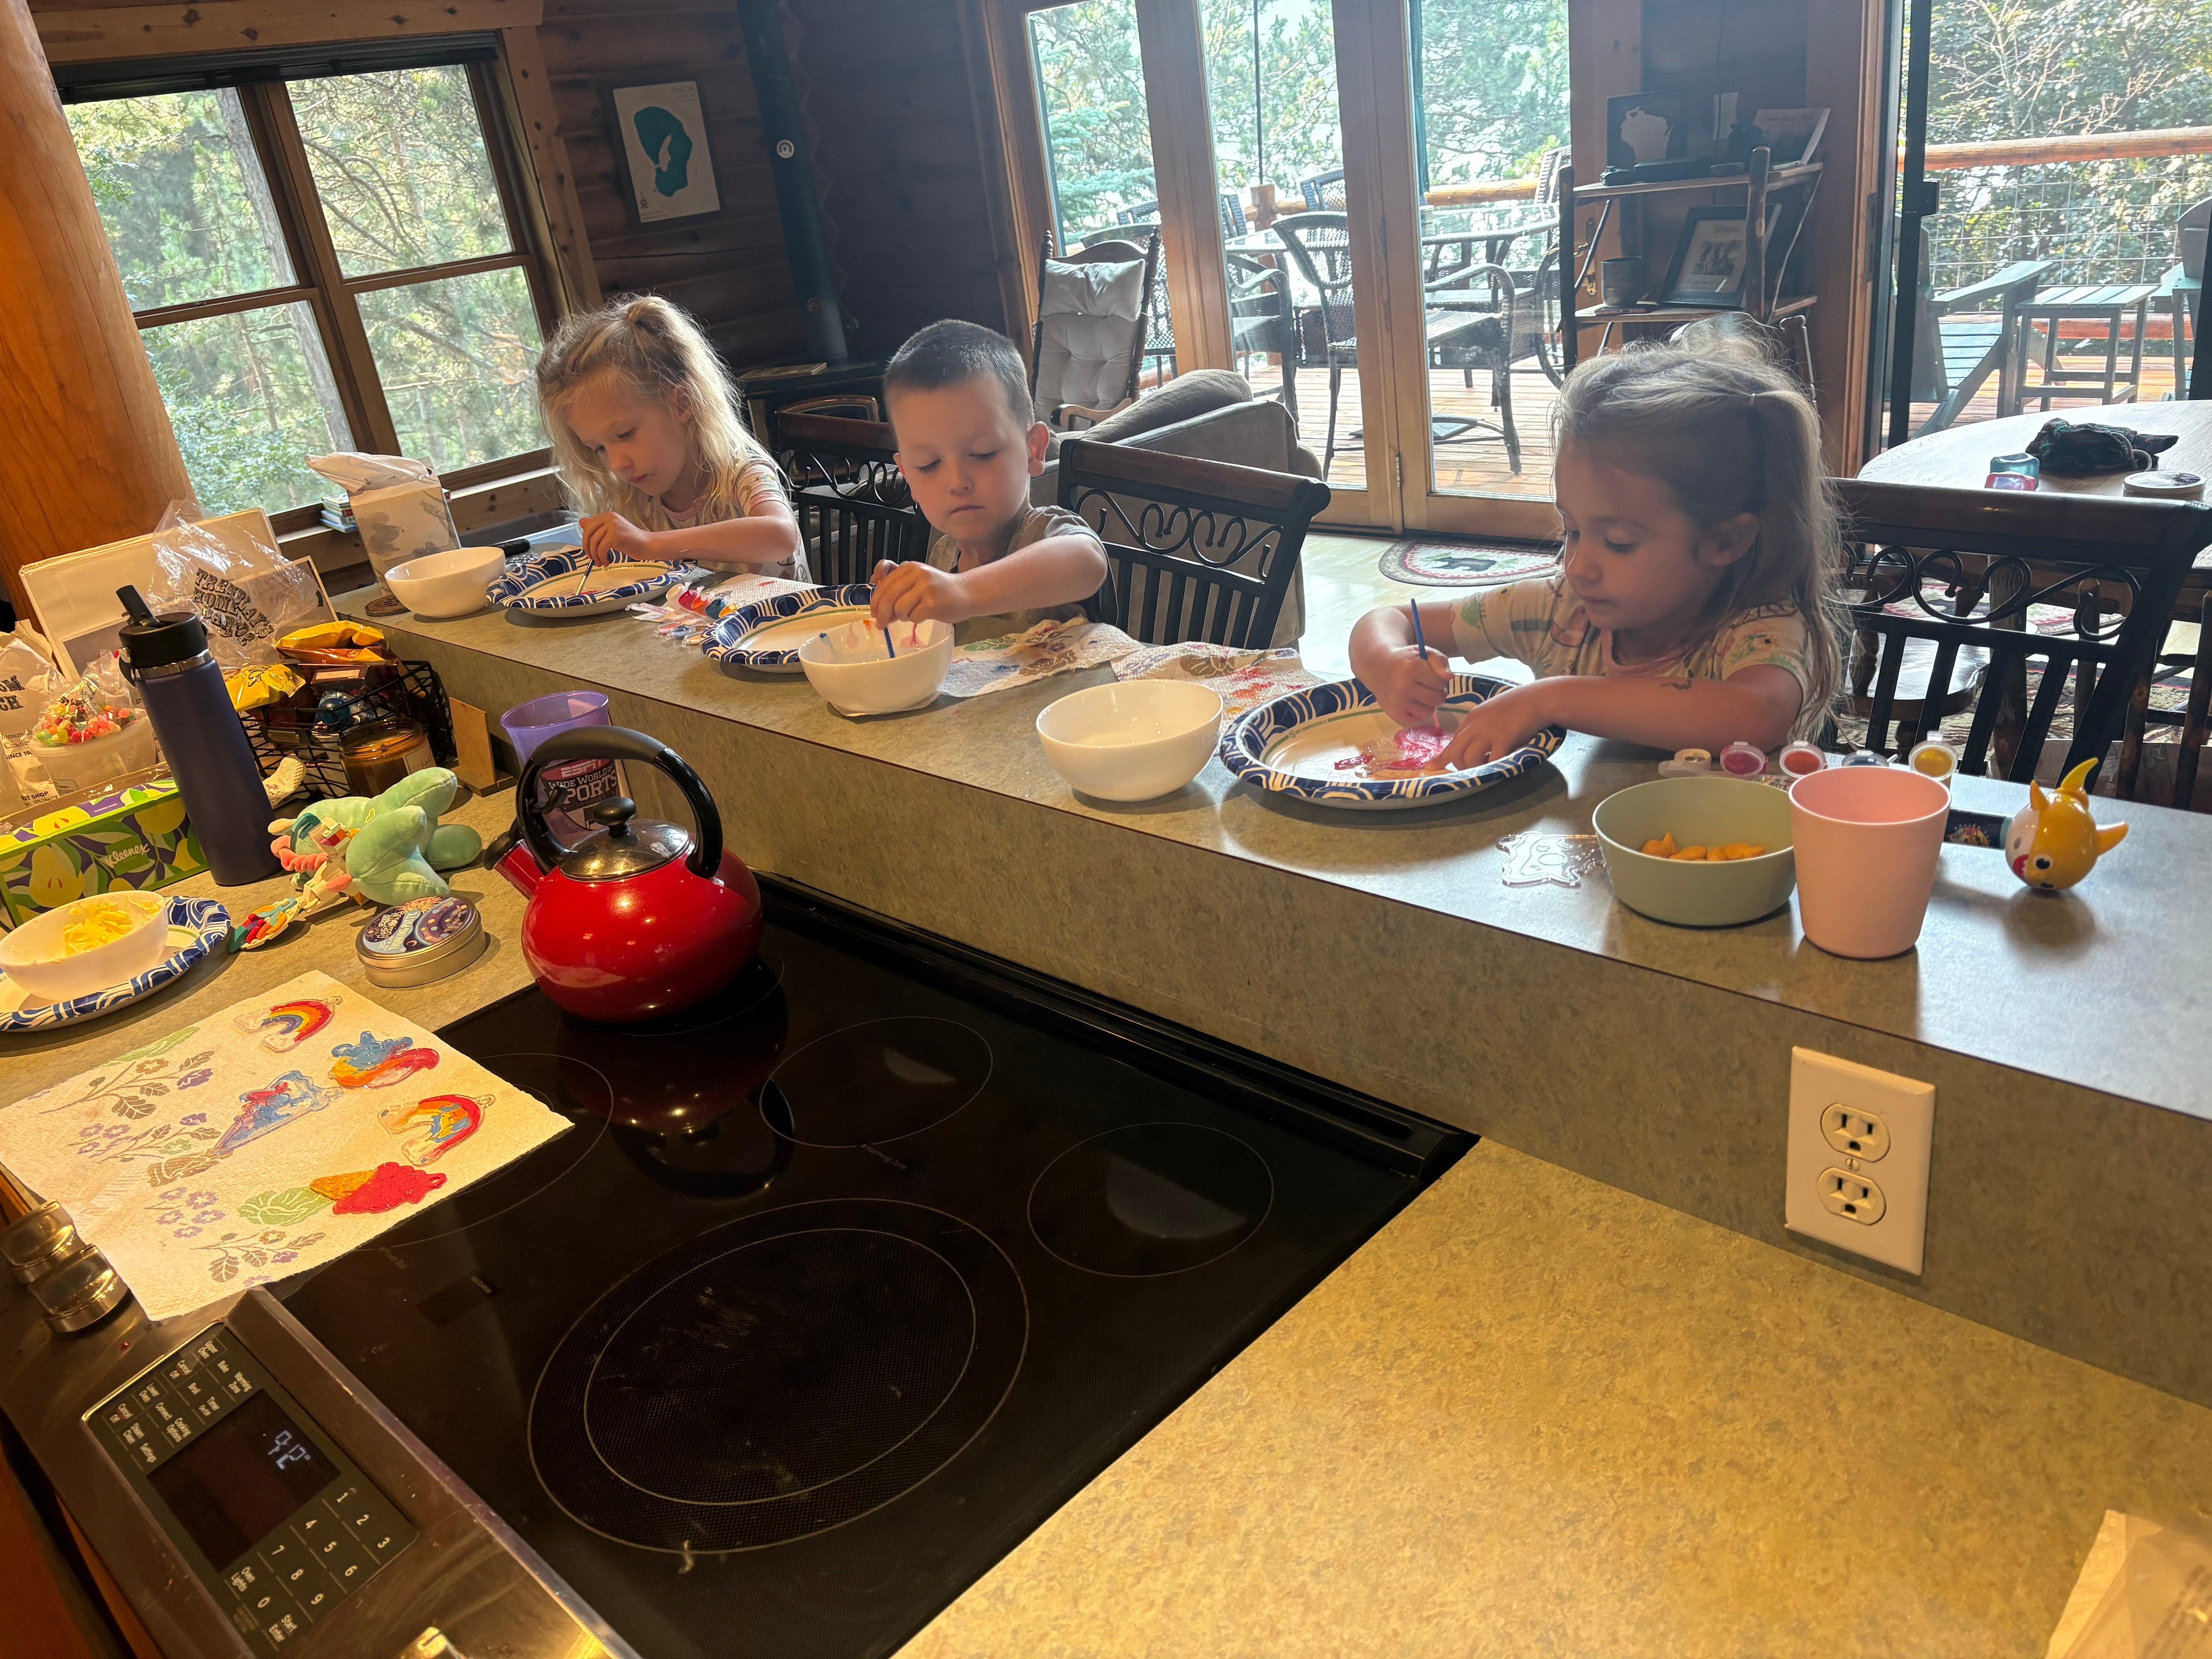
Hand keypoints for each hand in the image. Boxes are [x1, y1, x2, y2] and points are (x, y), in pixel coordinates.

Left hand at [578, 512, 655, 564]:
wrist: (648, 545)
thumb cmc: (632, 541)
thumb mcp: (612, 532)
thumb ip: (597, 527)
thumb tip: (582, 522)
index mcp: (608, 516)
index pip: (588, 526)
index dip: (586, 540)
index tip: (589, 551)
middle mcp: (609, 518)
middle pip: (588, 533)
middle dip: (588, 548)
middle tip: (592, 558)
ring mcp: (613, 525)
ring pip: (594, 542)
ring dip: (596, 555)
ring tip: (601, 562)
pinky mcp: (615, 535)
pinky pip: (601, 548)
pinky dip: (602, 557)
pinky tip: (607, 562)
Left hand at [871, 559, 969, 625]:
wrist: (966, 593)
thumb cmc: (940, 591)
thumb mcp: (917, 582)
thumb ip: (898, 589)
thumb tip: (877, 609)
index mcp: (910, 567)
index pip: (884, 584)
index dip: (875, 601)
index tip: (874, 612)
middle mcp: (917, 574)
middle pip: (889, 597)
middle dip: (882, 614)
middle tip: (881, 625)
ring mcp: (925, 588)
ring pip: (899, 608)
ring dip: (902, 617)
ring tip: (911, 615)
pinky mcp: (933, 603)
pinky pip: (913, 617)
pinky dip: (915, 620)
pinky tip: (923, 616)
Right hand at [1364, 644, 1450, 729]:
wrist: (1379, 668)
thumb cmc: (1406, 660)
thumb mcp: (1423, 653)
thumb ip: (1440, 661)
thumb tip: (1449, 677)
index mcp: (1412, 668)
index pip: (1441, 682)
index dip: (1439, 679)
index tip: (1430, 675)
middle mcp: (1404, 686)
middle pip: (1438, 698)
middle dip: (1437, 692)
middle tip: (1428, 686)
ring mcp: (1398, 701)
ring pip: (1429, 711)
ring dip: (1429, 704)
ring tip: (1421, 695)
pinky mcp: (1395, 713)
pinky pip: (1418, 718)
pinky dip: (1418, 712)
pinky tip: (1412, 702)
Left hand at [1433, 683, 1552, 770]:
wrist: (1538, 698)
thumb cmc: (1519, 706)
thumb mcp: (1491, 713)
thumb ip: (1480, 727)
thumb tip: (1473, 745)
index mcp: (1472, 719)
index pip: (1453, 741)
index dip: (1444, 757)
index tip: (1432, 767)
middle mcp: (1476, 725)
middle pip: (1456, 752)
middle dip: (1460, 767)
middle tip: (1472, 771)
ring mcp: (1489, 732)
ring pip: (1470, 759)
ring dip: (1476, 769)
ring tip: (1488, 767)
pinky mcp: (1504, 738)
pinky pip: (1492, 761)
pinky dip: (1493, 768)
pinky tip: (1499, 765)